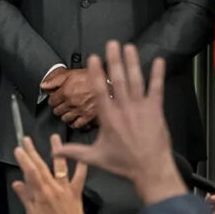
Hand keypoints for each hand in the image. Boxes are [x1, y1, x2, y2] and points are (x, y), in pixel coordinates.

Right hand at [10, 137, 101, 213]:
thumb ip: (26, 198)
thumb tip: (17, 183)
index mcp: (41, 194)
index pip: (30, 171)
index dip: (23, 159)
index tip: (18, 149)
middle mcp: (54, 188)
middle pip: (41, 165)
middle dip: (33, 151)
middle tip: (26, 139)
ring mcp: (66, 189)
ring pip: (60, 166)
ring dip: (57, 151)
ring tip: (54, 137)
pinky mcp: (77, 193)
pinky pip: (80, 177)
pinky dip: (81, 166)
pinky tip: (82, 157)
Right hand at [51, 42, 184, 203]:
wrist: (150, 170)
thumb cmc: (123, 164)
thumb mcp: (95, 158)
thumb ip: (74, 151)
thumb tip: (54, 150)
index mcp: (108, 118)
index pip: (100, 91)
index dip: (96, 73)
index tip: (93, 58)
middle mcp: (124, 109)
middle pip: (119, 80)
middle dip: (115, 60)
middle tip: (112, 44)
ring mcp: (141, 108)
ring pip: (136, 81)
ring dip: (133, 62)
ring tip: (129, 47)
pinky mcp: (156, 110)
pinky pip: (157, 89)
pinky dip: (158, 75)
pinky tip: (159, 61)